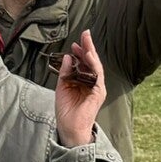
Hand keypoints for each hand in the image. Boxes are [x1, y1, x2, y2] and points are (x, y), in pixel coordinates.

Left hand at [54, 30, 105, 147]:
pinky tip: (89, 56)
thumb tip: (67, 57)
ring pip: (96, 66)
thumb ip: (65, 73)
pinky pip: (97, 75)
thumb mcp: (62, 87)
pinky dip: (93, 65)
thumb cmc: (66, 111)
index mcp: (83, 81)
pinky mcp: (98, 92)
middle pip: (91, 62)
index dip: (80, 52)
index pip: (84, 63)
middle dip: (88, 47)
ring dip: (91, 53)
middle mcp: (92, 83)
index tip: (75, 42)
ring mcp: (97, 87)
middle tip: (85, 33)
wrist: (69, 128)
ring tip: (86, 41)